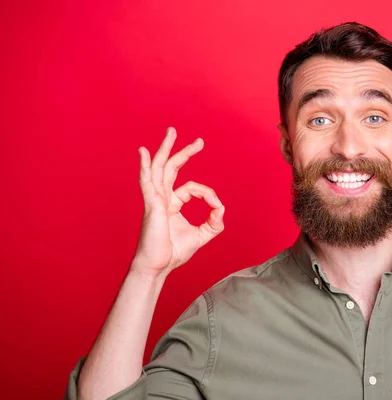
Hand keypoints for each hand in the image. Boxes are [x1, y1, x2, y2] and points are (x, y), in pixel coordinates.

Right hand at [131, 127, 224, 277]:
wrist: (158, 266)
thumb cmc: (173, 252)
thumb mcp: (201, 235)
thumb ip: (214, 222)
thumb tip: (221, 208)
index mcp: (172, 204)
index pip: (191, 188)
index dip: (207, 193)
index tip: (217, 206)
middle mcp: (162, 198)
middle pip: (171, 168)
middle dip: (184, 152)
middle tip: (199, 141)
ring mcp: (155, 199)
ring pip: (160, 168)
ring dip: (166, 149)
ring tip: (172, 132)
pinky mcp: (151, 205)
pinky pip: (147, 181)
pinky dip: (145, 166)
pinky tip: (143, 152)